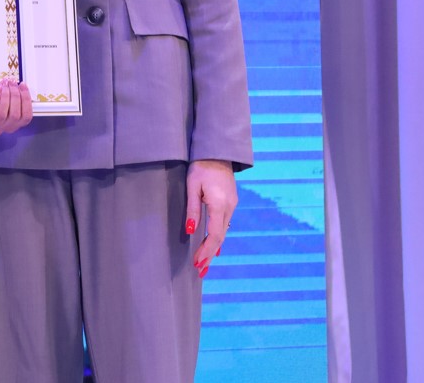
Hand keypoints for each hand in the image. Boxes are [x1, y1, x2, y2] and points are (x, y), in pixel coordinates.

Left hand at [186, 159, 237, 278]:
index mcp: (219, 205)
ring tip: (205, 262)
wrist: (217, 152)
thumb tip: (191, 231)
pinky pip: (224, 224)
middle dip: (209, 254)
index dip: (206, 251)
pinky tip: (214, 245)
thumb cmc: (201, 167)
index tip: (198, 263)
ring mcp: (232, 205)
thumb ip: (192, 209)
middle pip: (220, 237)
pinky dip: (218, 236)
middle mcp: (229, 208)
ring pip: (223, 231)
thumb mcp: (193, 187)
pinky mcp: (230, 202)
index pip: (214, 235)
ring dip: (214, 248)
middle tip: (200, 270)